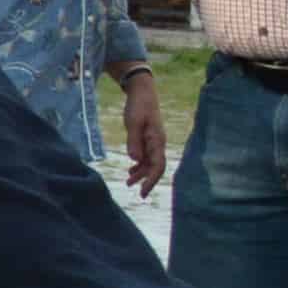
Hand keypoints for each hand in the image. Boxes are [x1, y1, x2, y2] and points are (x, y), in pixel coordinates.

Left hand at [120, 66, 170, 197]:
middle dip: (147, 181)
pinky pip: (146, 156)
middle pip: (155, 167)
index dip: (151, 180)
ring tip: (128, 183)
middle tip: (139, 194)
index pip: (157, 165)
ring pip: (150, 163)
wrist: (142, 93)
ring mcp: (153, 141)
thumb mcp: (133, 122)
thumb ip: (134, 141)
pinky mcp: (147, 138)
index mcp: (157, 140)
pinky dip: (139, 165)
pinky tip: (131, 170)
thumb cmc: (138, 106)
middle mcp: (158, 143)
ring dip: (141, 173)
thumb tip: (135, 160)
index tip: (144, 191)